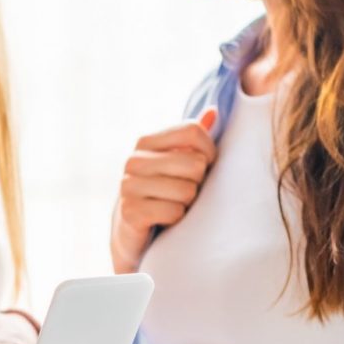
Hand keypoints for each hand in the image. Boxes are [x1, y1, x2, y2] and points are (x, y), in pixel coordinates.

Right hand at [111, 108, 217, 273]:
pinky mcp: (131, 212)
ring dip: (187, 203)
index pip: (192, 131)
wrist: (134, 231)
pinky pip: (174, 212)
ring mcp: (128, 186)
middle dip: (197, 182)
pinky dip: (177, 219)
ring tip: (174, 205)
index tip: (204, 166)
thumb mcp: (178, 162)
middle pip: (194, 163)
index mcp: (145, 142)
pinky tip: (165, 219)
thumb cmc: (164, 192)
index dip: (209, 152)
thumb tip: (214, 111)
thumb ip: (193, 139)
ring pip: (186, 190)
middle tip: (185, 191)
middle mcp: (133, 160)